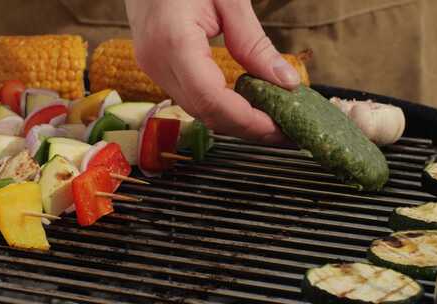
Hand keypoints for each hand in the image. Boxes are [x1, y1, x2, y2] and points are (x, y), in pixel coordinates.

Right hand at [125, 0, 299, 142]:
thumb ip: (254, 44)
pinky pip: (190, 97)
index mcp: (173, 41)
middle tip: (282, 129)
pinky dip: (219, 106)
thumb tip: (284, 82)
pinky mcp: (157, 66)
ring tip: (268, 118)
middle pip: (204, 113)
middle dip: (245, 128)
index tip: (278, 127)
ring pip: (197, 110)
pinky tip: (243, 103)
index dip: (246, 121)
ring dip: (233, 120)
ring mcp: (152, 66)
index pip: (211, 99)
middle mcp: (157, 61)